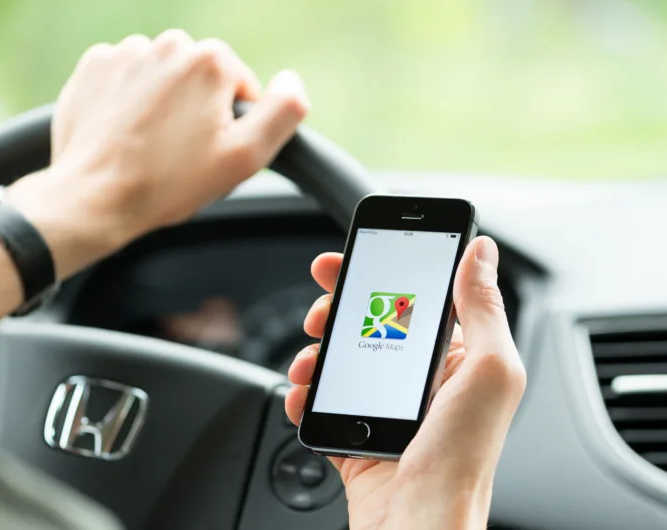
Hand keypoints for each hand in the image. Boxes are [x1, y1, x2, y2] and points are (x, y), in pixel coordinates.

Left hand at [7, 31, 308, 277]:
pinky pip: (128, 78)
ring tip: (153, 145)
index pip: (241, 86)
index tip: (213, 150)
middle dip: (199, 109)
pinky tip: (128, 133)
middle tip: (183, 151)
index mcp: (210, 62)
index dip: (234, 122)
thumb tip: (292, 82)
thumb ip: (283, 112)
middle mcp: (168, 45)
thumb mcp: (247, 156)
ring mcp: (127, 54)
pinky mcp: (95, 68)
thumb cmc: (171, 182)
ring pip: (164, 78)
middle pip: (202, 78)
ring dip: (165, 104)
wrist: (95, 198)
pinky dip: (131, 101)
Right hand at [285, 236, 525, 529]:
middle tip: (320, 311)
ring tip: (309, 361)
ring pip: (339, 358)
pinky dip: (304, 393)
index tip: (349, 256)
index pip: (414, 298)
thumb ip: (482, 307)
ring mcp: (384, 405)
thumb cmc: (462, 458)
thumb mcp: (489, 370)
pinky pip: (322, 400)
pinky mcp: (356, 431)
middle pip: (367, 323)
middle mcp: (419, 379)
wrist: (418, 526)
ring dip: (315, 352)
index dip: (379, 271)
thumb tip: (480, 252)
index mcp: (455, 358)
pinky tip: (303, 393)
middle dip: (336, 309)